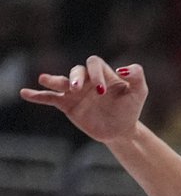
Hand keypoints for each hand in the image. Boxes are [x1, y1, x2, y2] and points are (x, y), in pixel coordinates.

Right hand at [19, 55, 146, 143]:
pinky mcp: (67, 105)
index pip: (94, 65)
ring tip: (44, 79)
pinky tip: (26, 93)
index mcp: (102, 74)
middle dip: (76, 78)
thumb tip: (122, 69)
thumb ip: (137, 77)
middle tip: (76, 88)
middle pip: (76, 71)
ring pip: (61, 81)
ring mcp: (75, 92)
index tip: (102, 91)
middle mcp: (86, 80)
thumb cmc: (130, 108)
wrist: (121, 130)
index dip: (96, 73)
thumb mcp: (139, 92)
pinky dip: (38, 95)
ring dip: (53, 80)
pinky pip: (50, 98)